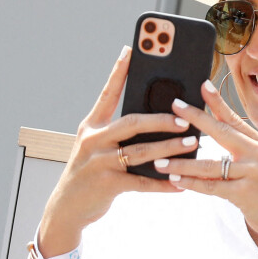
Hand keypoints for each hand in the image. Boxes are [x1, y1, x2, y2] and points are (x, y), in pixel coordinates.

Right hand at [38, 46, 197, 256]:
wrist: (66, 208)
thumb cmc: (89, 171)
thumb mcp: (95, 146)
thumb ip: (117, 132)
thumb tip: (154, 117)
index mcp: (92, 125)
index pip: (108, 93)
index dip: (119, 71)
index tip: (131, 50)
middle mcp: (94, 140)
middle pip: (132, 122)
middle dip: (162, 119)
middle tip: (187, 118)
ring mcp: (100, 162)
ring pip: (141, 151)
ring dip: (169, 147)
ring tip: (191, 143)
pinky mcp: (107, 184)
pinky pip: (142, 182)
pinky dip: (163, 184)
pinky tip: (180, 184)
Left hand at [153, 81, 257, 256]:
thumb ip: (246, 151)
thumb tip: (222, 136)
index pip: (235, 119)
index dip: (218, 102)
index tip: (203, 85)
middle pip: (221, 131)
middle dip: (196, 117)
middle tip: (175, 105)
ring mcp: (252, 173)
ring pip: (210, 164)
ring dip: (182, 162)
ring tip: (159, 160)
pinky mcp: (245, 194)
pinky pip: (212, 186)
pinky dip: (191, 184)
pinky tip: (175, 180)